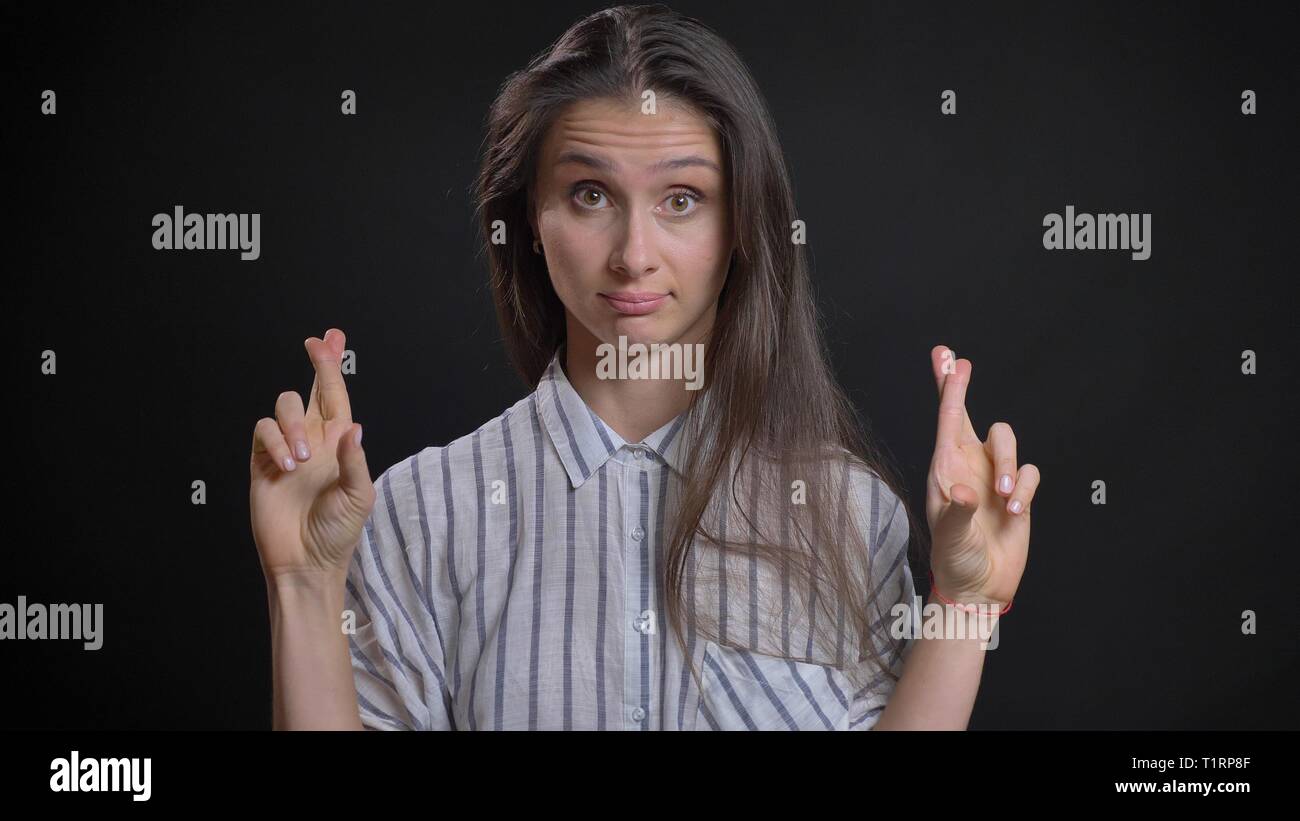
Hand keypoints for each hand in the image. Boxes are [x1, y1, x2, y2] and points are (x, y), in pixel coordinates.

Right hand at [249, 328, 375, 582]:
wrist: (305, 561)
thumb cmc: (337, 532)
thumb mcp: (358, 497)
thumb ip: (355, 462)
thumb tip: (355, 426)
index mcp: (340, 445)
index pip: (337, 398)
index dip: (333, 369)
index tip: (330, 340)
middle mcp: (314, 441)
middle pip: (312, 390)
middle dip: (317, 365)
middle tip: (315, 344)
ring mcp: (287, 450)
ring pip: (285, 407)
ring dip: (294, 424)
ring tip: (303, 459)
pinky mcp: (262, 463)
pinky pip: (262, 432)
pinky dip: (274, 441)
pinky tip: (286, 466)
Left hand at [924, 345, 1039, 606]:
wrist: (980, 586)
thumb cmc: (955, 560)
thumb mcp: (950, 538)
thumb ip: (956, 513)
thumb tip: (962, 490)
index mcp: (945, 470)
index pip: (947, 422)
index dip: (949, 389)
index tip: (948, 359)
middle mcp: (968, 467)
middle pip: (972, 417)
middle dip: (961, 387)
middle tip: (959, 362)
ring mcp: (993, 478)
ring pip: (1007, 442)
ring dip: (1009, 462)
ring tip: (1004, 496)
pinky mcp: (1018, 493)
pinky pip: (1031, 472)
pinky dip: (1027, 487)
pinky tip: (1015, 510)